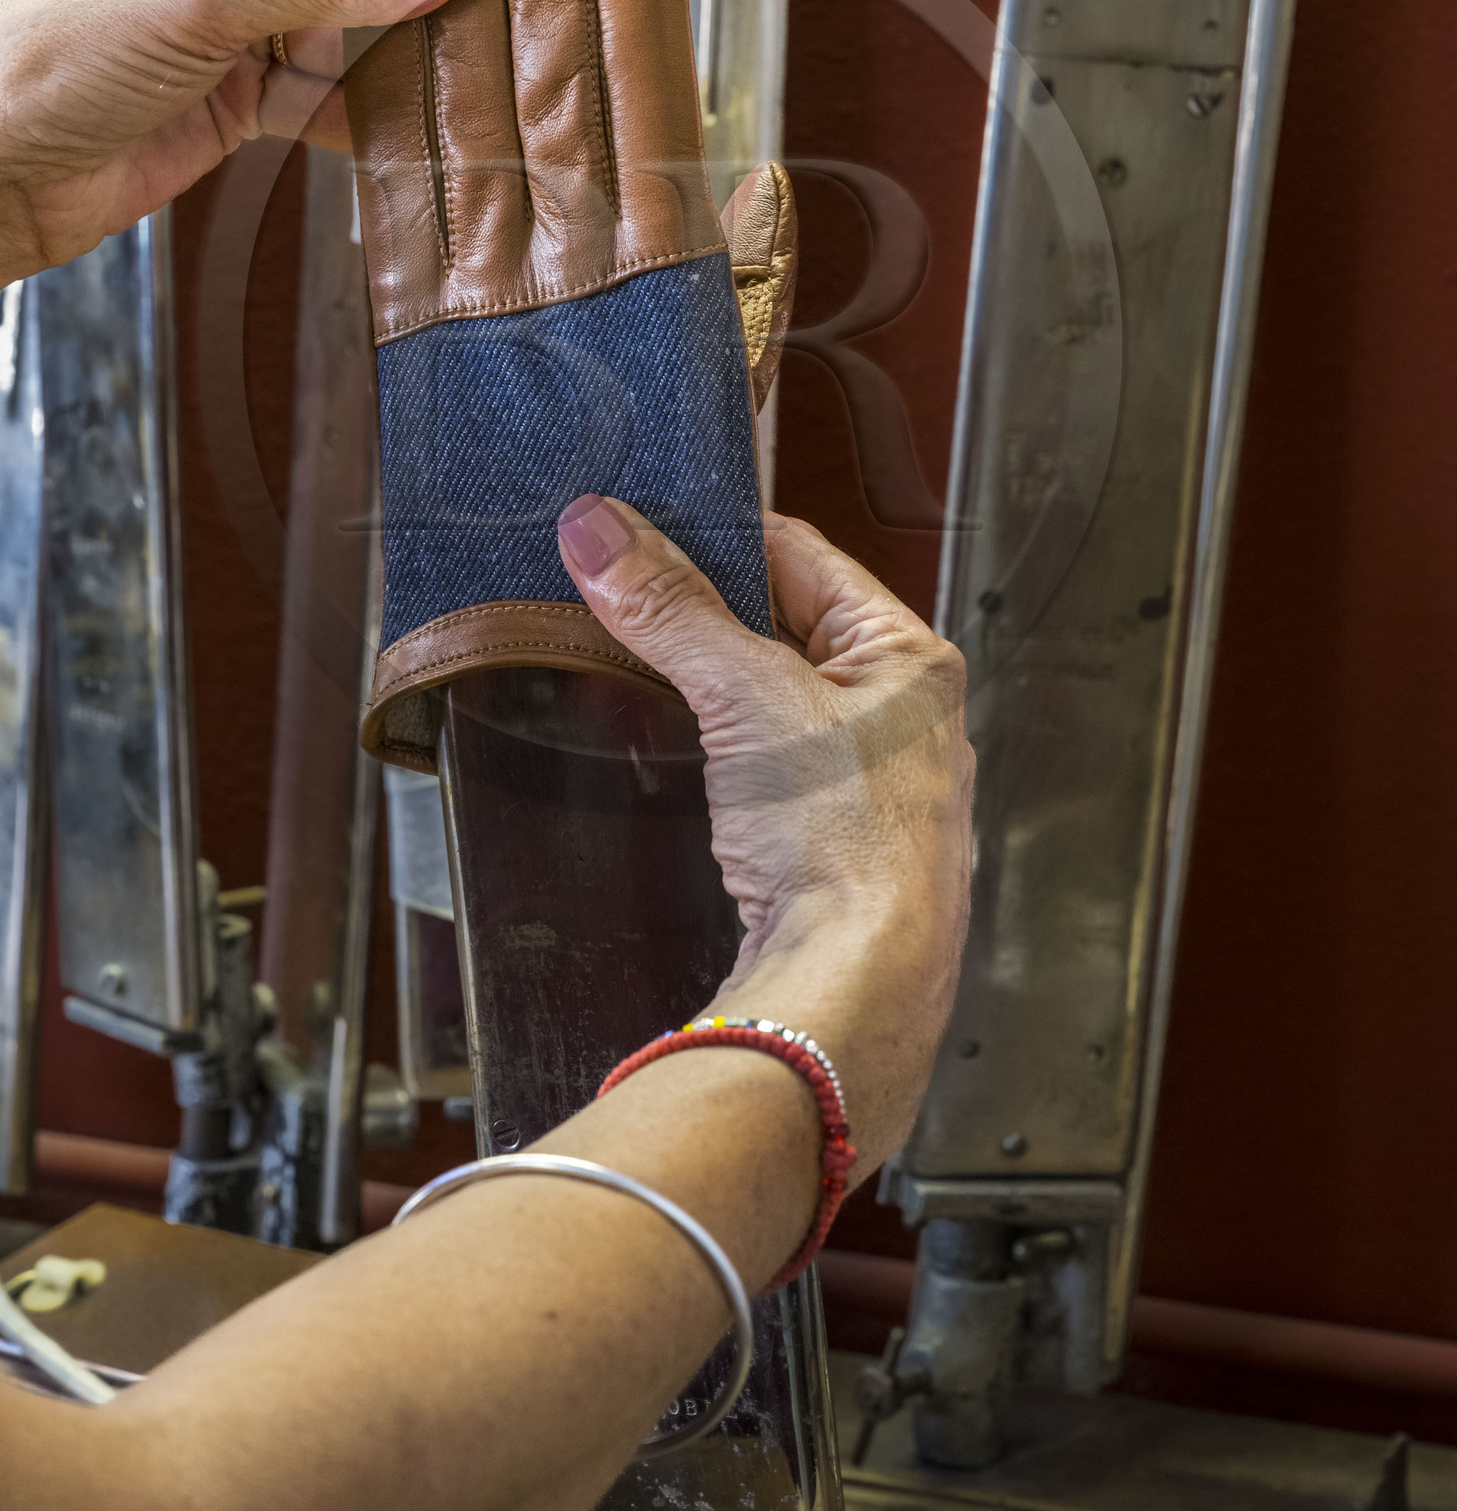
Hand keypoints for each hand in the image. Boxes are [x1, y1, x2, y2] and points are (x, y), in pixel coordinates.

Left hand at [0, 0, 479, 275]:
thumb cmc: (48, 58)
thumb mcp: (203, 0)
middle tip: (491, 21)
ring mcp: (252, 17)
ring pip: (364, 25)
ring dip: (409, 55)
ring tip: (465, 78)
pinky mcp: (255, 92)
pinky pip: (340, 92)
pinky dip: (376, 111)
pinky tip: (417, 127)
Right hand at [556, 495, 973, 1170]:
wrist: (855, 989)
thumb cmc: (846, 845)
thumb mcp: (747, 695)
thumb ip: (670, 609)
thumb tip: (601, 529)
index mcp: (909, 659)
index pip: (802, 555)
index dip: (718, 533)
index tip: (639, 521)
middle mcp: (901, 716)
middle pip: (782, 624)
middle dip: (701, 609)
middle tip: (618, 585)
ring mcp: (868, 783)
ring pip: (770, 695)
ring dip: (705, 678)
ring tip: (633, 653)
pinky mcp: (828, 841)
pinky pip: (763, 761)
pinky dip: (716, 743)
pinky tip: (675, 744)